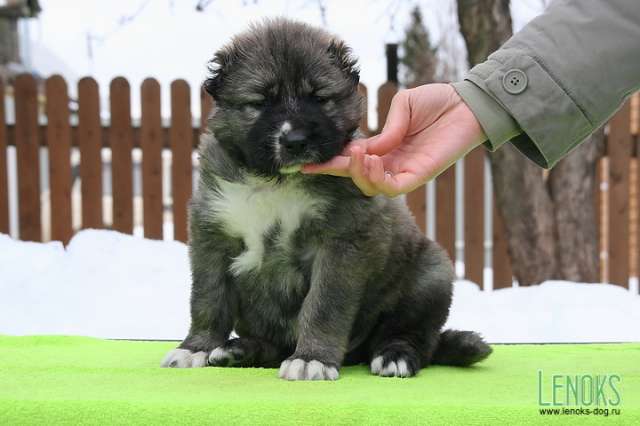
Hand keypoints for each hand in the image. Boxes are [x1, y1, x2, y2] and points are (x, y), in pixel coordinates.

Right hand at [302, 83, 486, 196]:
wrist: (466, 104)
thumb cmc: (436, 102)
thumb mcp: (402, 106)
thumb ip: (386, 127)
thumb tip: (371, 146)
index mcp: (385, 147)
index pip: (351, 160)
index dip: (328, 163)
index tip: (304, 163)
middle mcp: (392, 163)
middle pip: (357, 177)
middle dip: (339, 170)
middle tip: (334, 156)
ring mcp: (405, 171)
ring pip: (372, 186)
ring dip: (358, 173)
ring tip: (357, 155)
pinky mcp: (420, 176)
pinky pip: (393, 187)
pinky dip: (377, 178)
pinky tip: (372, 160)